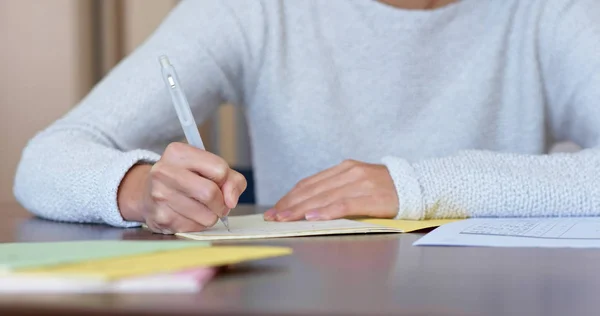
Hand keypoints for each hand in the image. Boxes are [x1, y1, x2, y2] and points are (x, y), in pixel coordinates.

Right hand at [117, 142, 246, 233]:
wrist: (148, 194)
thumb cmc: (186, 179)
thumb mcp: (210, 168)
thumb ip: (231, 179)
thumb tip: (231, 200)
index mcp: (177, 153)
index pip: (219, 169)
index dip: (226, 180)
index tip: (220, 183)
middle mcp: (163, 171)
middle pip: (210, 193)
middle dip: (221, 203)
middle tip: (218, 203)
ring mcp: (159, 196)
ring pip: (206, 215)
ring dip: (211, 216)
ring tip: (202, 209)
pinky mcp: (160, 219)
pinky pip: (195, 228)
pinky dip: (198, 225)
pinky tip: (188, 216)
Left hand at [264, 160, 397, 221]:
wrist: (420, 186)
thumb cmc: (388, 190)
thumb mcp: (360, 184)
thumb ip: (337, 189)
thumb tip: (309, 206)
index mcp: (344, 168)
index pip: (309, 183)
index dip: (290, 196)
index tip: (275, 208)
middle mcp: (349, 172)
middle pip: (312, 190)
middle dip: (289, 204)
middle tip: (273, 217)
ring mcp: (360, 183)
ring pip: (323, 197)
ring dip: (300, 210)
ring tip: (285, 219)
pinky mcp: (371, 196)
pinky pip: (344, 205)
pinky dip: (326, 211)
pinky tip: (313, 218)